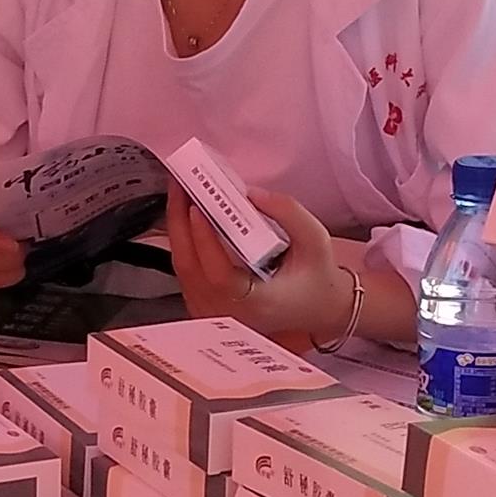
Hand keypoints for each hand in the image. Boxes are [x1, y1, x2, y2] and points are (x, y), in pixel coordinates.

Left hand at [169, 188, 357, 345]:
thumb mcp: (315, 241)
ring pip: (182, 267)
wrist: (317, 310)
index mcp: (256, 303)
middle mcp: (228, 312)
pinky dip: (184, 241)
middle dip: (180, 220)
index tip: (196, 208)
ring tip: (180, 192)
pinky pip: (185, 271)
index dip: (204, 241)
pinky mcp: (205, 305)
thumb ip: (289, 213)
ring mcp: (212, 312)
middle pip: (190, 266)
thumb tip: (250, 193)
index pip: (220, 275)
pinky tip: (186, 217)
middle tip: (180, 183)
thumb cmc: (317, 278)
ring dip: (178, 227)